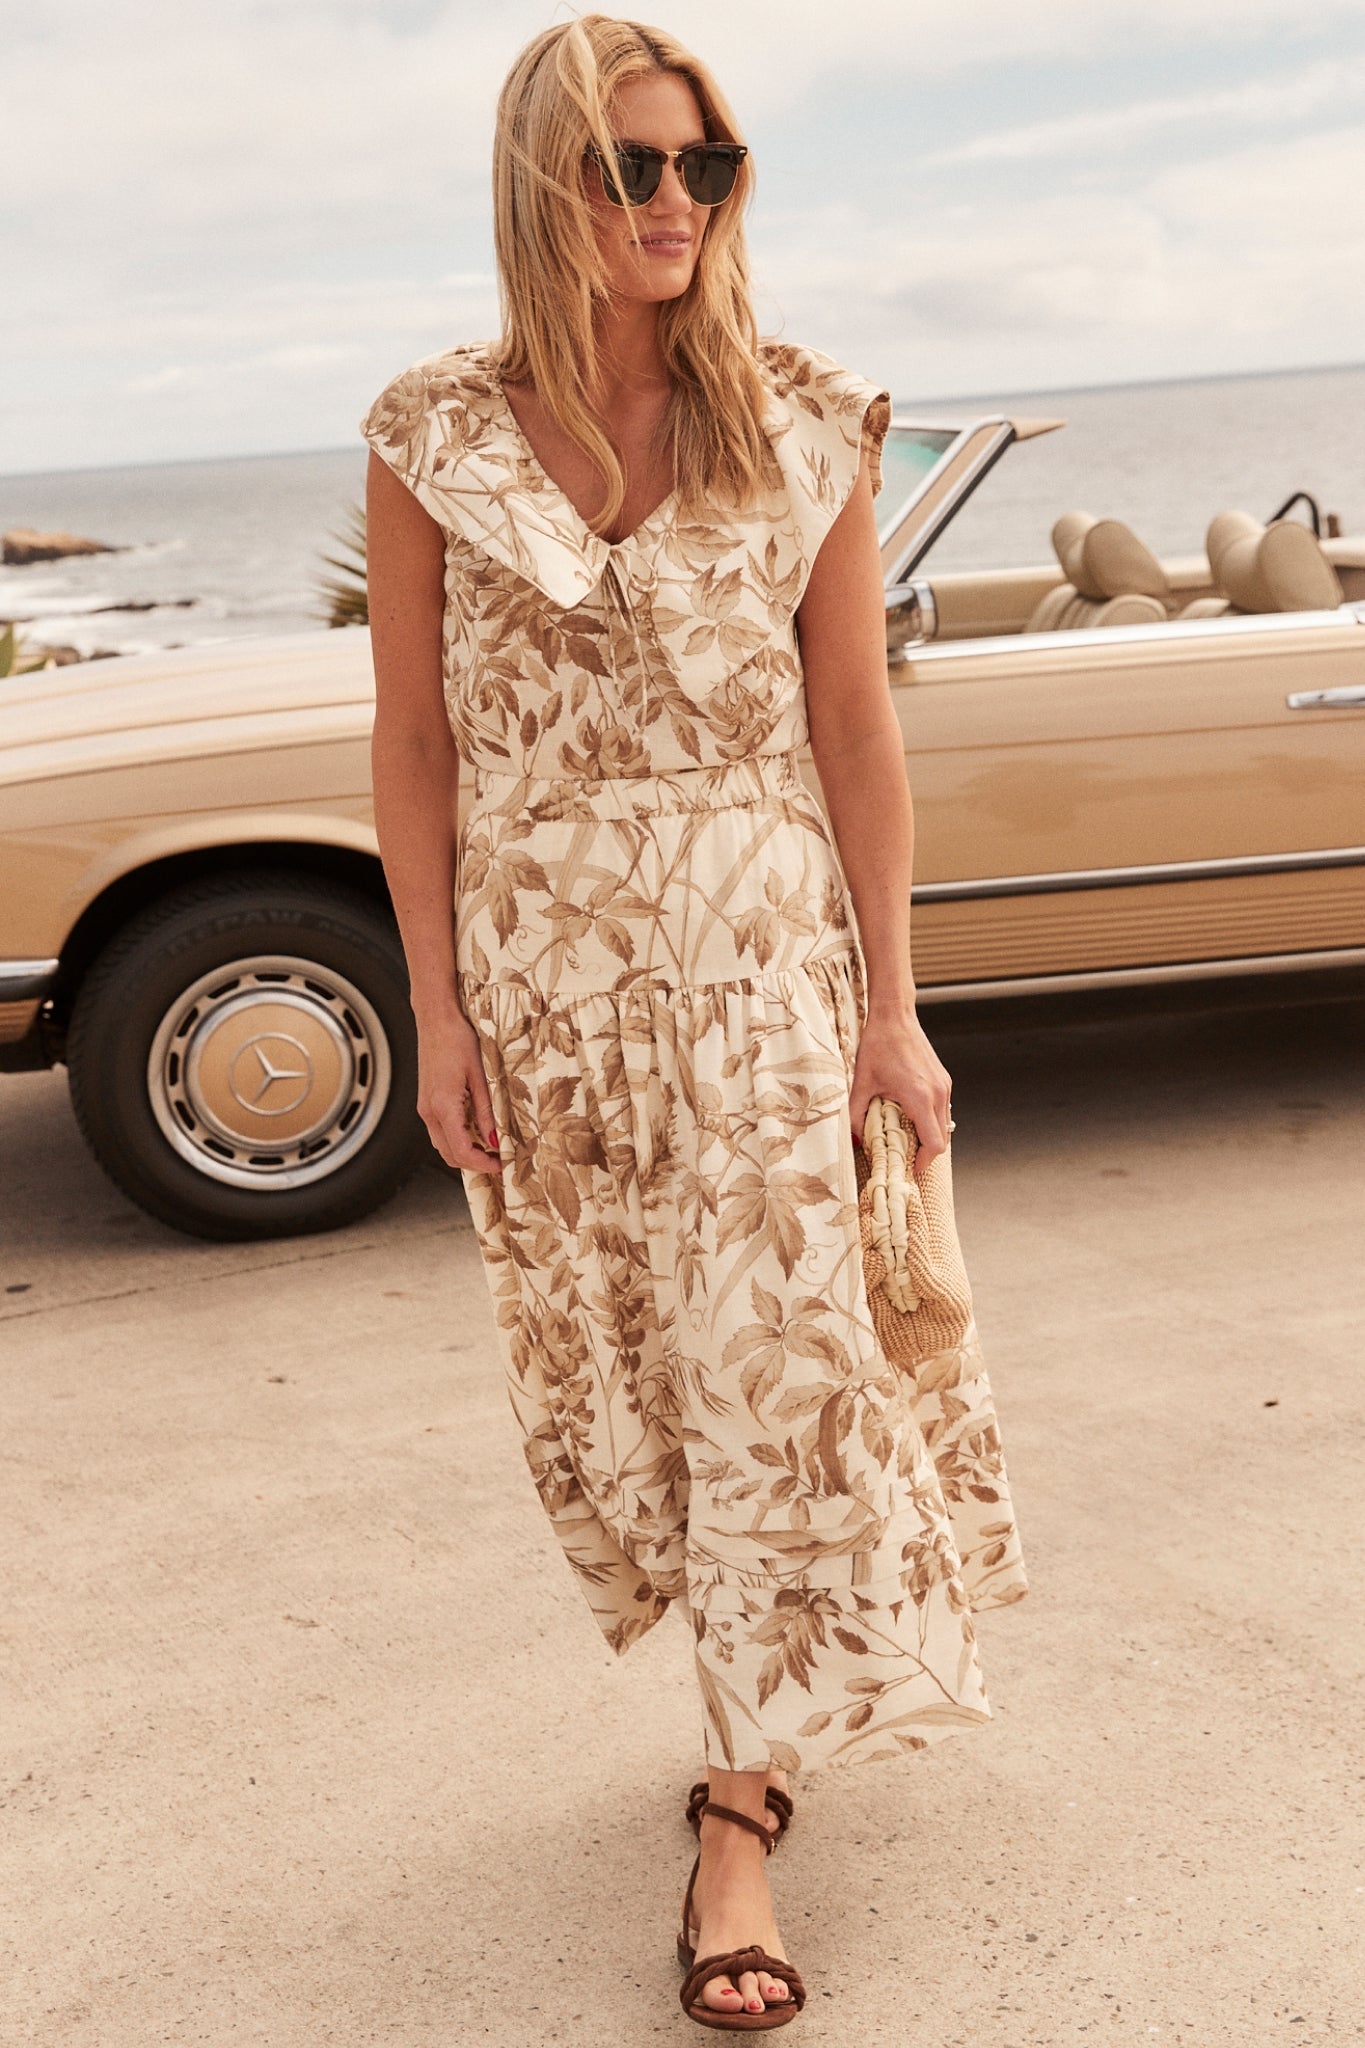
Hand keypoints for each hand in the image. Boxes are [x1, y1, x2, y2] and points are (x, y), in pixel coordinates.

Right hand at [415, 1007, 502, 1173]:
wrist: (436, 1019)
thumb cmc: (458, 1040)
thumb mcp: (480, 1077)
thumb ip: (486, 1112)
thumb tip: (494, 1140)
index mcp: (443, 1106)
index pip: (462, 1151)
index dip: (483, 1165)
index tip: (502, 1167)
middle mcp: (429, 1111)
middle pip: (449, 1155)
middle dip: (474, 1164)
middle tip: (499, 1162)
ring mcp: (424, 1107)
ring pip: (443, 1146)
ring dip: (464, 1153)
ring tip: (490, 1149)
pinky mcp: (426, 1102)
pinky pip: (440, 1132)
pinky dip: (456, 1140)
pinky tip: (475, 1132)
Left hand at [848, 1005, 951, 1173]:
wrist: (894, 1016)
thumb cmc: (878, 1045)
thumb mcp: (861, 1083)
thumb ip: (857, 1115)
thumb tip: (856, 1141)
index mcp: (920, 1098)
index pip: (934, 1144)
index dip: (923, 1161)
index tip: (910, 1167)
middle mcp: (938, 1093)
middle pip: (943, 1139)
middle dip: (925, 1152)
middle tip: (905, 1157)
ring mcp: (944, 1086)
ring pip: (945, 1124)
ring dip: (929, 1136)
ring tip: (906, 1138)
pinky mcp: (943, 1080)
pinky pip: (942, 1109)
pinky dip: (931, 1120)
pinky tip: (911, 1117)